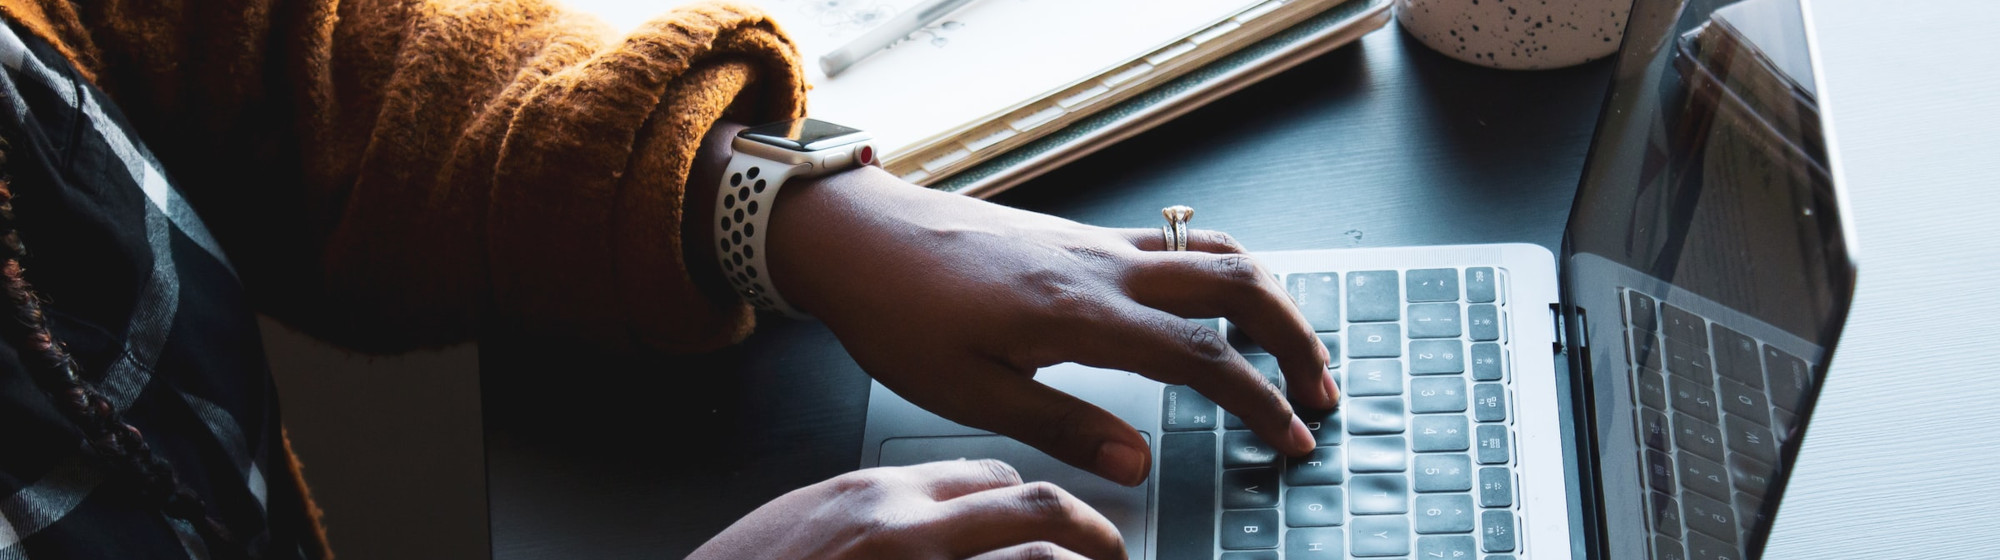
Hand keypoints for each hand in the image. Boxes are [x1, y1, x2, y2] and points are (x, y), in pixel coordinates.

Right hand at [689, 459, 1125, 559]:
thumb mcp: (806, 526)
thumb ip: (870, 519)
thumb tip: (926, 532)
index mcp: (872, 497)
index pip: (985, 476)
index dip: (1034, 502)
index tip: (1057, 526)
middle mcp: (902, 529)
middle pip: (1028, 503)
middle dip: (1088, 530)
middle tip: (1114, 553)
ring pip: (1035, 554)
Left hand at [766, 166, 1337, 485]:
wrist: (858, 236)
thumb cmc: (899, 313)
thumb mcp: (971, 394)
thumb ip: (1063, 428)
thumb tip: (1140, 466)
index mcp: (1082, 312)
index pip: (1203, 356)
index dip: (1259, 401)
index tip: (1292, 440)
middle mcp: (1103, 266)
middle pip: (1238, 285)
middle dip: (1295, 338)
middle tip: (1319, 393)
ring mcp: (1096, 242)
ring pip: (1215, 252)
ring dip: (1268, 298)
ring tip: (1290, 350)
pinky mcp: (1080, 236)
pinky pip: (1177, 243)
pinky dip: (1222, 272)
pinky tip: (1219, 306)